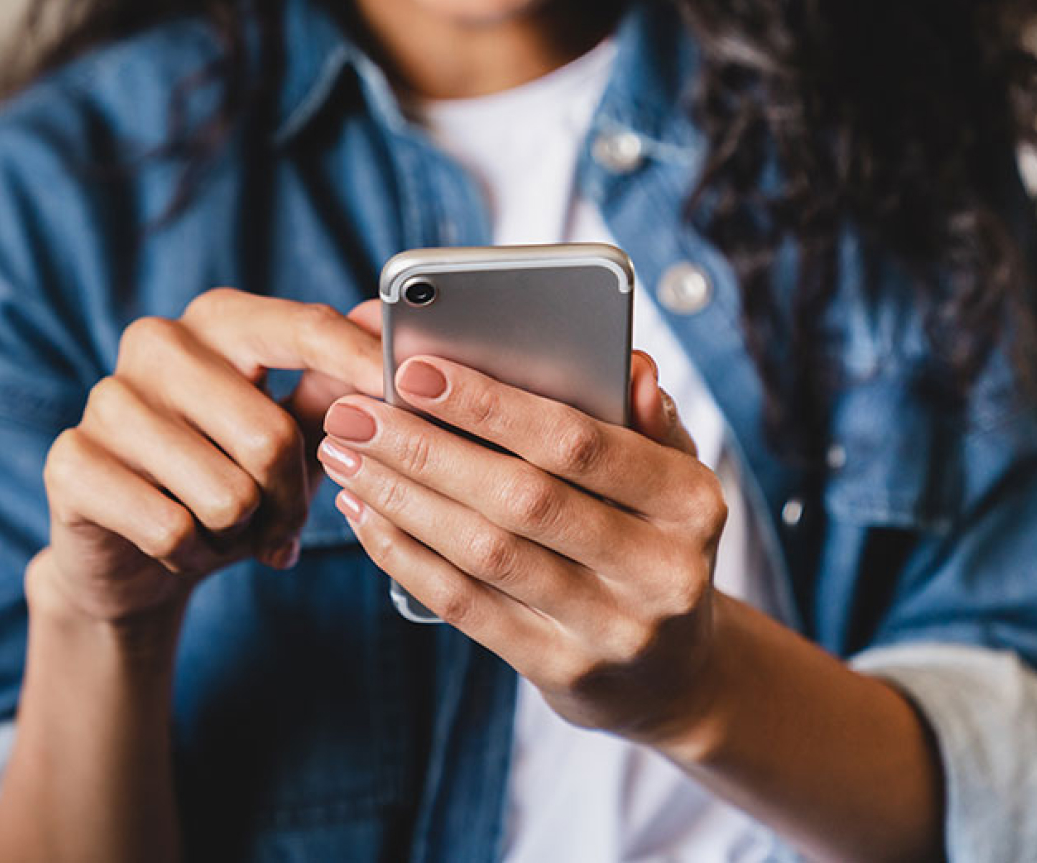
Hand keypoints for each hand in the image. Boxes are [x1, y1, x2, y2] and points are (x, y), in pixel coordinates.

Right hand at [39, 291, 382, 625]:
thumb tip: (384, 326)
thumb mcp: (292, 431)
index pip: (303, 328)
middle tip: (281, 522)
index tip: (403, 388)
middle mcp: (158, 342)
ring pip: (225, 493)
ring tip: (225, 527)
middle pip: (270, 436)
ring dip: (241, 533)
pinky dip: (193, 555)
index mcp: (220, 320)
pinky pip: (171, 529)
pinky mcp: (71, 461)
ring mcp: (107, 398)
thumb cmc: (229, 476)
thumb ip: (335, 383)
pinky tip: (180, 545)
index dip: (359, 362)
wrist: (135, 553)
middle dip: (290, 500)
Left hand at [317, 352, 727, 745]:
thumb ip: (645, 417)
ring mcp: (611, 629)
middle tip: (354, 414)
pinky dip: (405, 555)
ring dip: (401, 498)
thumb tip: (629, 365)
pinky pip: (467, 606)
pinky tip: (366, 515)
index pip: (581, 443)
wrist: (674, 672)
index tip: (415, 371)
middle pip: (522, 499)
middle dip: (425, 449)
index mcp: (691, 501)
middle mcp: (660, 570)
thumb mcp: (672, 475)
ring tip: (345, 457)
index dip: (492, 406)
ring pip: (485, 554)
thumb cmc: (654, 539)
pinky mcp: (561, 671)